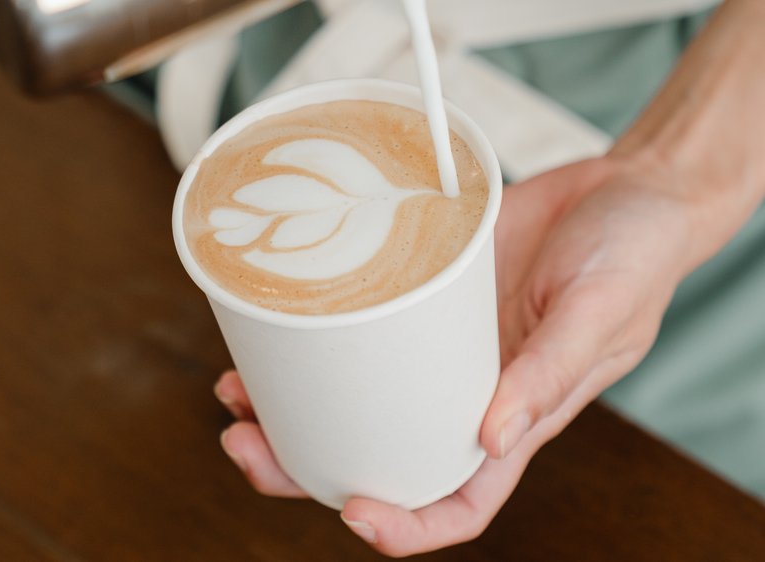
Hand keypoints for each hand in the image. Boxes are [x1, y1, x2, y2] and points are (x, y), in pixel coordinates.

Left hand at [215, 155, 700, 556]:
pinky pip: (355, 329)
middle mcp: (462, 391)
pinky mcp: (415, 295)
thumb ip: (549, 375)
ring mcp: (433, 346)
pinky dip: (309, 343)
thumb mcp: (600, 313)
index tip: (353, 514)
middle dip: (304, 470)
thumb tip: (491, 440)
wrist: (623, 189)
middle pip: (375, 455)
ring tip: (233, 396)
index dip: (405, 525)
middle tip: (243, 447)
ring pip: (350, 399)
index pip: (456, 499)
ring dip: (287, 412)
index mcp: (515, 418)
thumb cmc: (633, 256)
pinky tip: (266, 337)